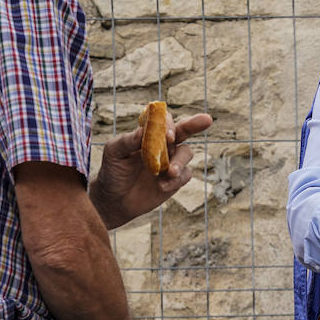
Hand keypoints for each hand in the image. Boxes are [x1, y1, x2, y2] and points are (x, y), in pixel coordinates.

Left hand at [90, 109, 213, 228]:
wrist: (115, 199)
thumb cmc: (113, 171)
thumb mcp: (114, 152)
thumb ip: (128, 140)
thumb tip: (144, 130)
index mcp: (149, 133)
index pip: (163, 121)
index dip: (168, 124)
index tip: (168, 135)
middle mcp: (163, 144)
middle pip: (184, 130)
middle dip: (196, 123)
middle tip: (206, 120)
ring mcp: (171, 161)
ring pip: (186, 153)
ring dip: (180, 161)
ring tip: (170, 172)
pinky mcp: (175, 179)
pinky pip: (185, 175)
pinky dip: (176, 180)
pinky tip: (162, 186)